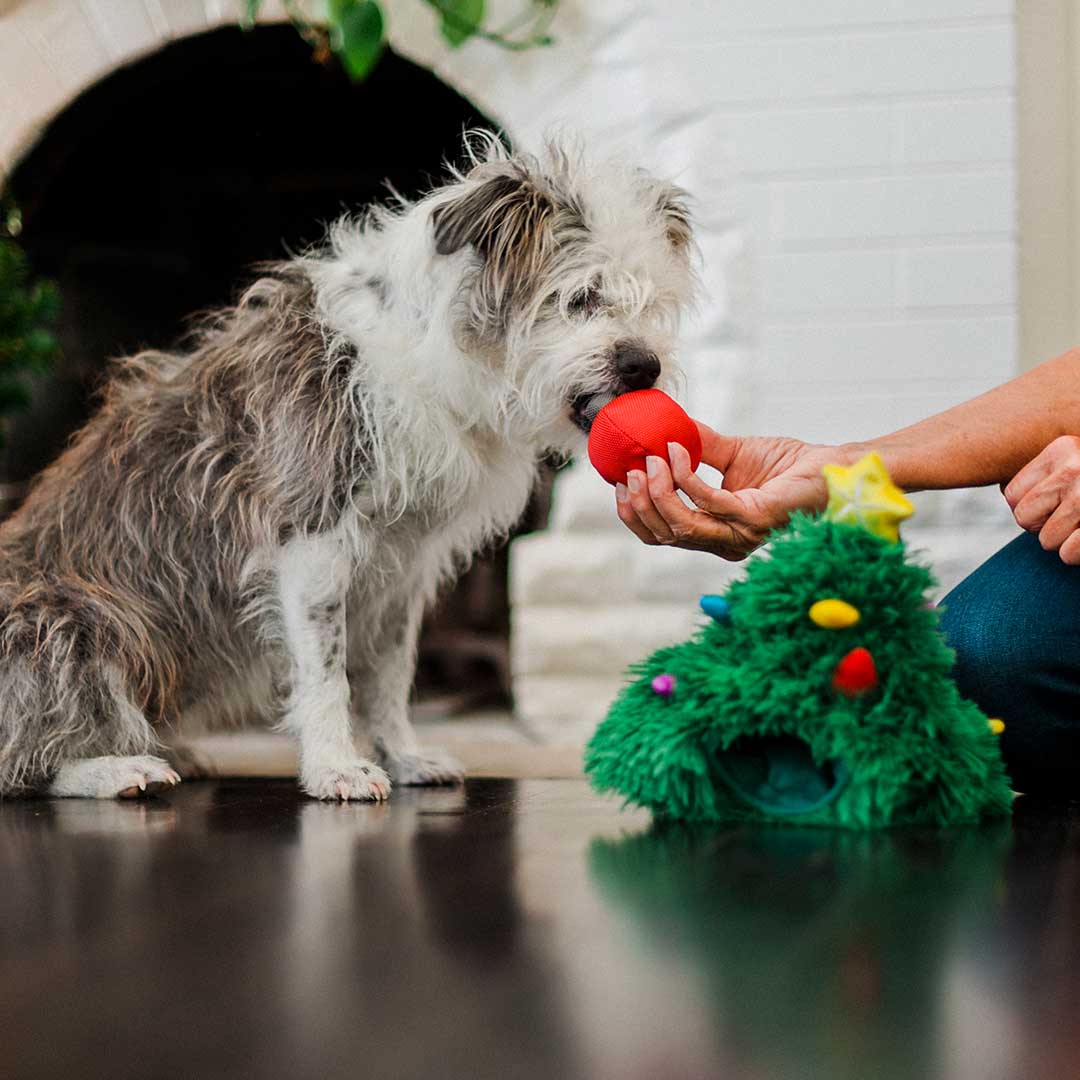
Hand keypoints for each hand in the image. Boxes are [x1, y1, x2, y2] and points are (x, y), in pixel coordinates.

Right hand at [614, 422, 863, 558]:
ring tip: (652, 457)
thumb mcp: (732, 453)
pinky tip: (679, 451)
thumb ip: (698, 447)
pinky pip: (707, 501)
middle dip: (639, 502)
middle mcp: (724, 543)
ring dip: (658, 489)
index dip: (632, 512)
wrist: (830, 466)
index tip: (617, 480)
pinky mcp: (753, 520)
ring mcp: (738, 535)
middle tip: (631, 469)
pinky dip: (686, 475)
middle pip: (662, 535)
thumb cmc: (788, 464)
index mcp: (714, 533)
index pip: (660, 535)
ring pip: (679, 525)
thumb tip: (661, 427)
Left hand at [1003, 435, 1079, 563]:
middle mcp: (1076, 467)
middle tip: (1069, 522)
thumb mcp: (1074, 466)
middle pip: (1024, 519)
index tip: (1051, 508)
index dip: (1028, 510)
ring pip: (1046, 540)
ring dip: (1063, 543)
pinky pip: (1068, 554)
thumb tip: (992, 480)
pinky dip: (1077, 556)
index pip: (1011, 495)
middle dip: (1042, 528)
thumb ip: (1043, 475)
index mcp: (1062, 449)